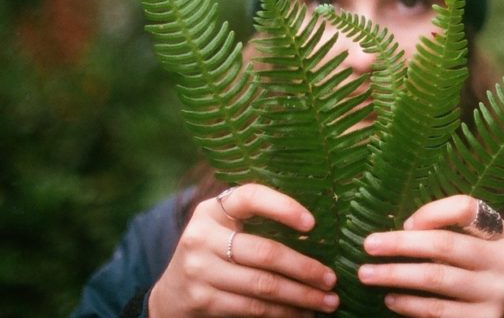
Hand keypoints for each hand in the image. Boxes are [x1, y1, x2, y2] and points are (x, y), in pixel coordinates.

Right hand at [148, 183, 339, 316]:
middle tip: (332, 278)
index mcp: (212, 210)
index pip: (250, 197)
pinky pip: (253, 309)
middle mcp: (203, 236)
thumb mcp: (222, 227)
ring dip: (301, 296)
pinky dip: (283, 312)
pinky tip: (302, 313)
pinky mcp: (204, 300)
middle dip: (305, 268)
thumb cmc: (212, 253)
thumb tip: (315, 230)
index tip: (312, 222)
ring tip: (327, 301)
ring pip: (263, 285)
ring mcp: (200, 270)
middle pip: (265, 252)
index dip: (283, 206)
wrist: (171, 294)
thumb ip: (253, 222)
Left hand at [357, 195, 503, 317]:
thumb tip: (404, 228)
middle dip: (400, 244)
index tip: (403, 222)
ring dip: (395, 274)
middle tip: (369, 245)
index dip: (431, 212)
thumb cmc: (477, 270)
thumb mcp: (475, 244)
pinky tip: (390, 299)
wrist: (500, 312)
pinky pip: (437, 310)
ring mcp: (499, 294)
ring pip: (436, 278)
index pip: (466, 208)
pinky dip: (409, 304)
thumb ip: (450, 229)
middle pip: (445, 244)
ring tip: (368, 274)